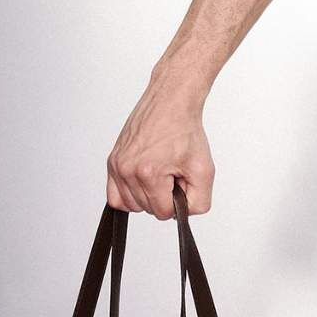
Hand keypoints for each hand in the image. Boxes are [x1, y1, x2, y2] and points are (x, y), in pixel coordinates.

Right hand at [106, 78, 214, 217]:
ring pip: (130, 205)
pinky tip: (144, 183)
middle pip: (146, 209)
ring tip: (160, 174)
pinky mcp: (112, 161)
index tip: (181, 180)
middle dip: (163, 196)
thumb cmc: (185, 130)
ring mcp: (117, 165)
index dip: (178, 200)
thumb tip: (182, 213)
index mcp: (149, 172)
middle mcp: (127, 169)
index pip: (162, 212)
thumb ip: (199, 201)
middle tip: (172, 173)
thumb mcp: (204, 169)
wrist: (170, 103)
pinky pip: (114, 196)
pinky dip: (129, 195)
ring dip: (147, 196)